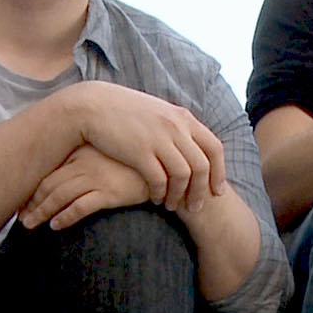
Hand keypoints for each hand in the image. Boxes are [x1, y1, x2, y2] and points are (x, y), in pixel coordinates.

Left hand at [21, 144, 152, 230]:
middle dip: (32, 204)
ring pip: (60, 196)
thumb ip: (87, 160)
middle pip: (49, 184)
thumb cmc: (136, 165)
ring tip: (31, 225)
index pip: (49, 171)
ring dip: (41, 213)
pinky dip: (65, 217)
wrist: (166, 172)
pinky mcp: (110, 193)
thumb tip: (64, 178)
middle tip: (22, 219)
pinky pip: (80, 207)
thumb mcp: (109, 155)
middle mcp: (87, 162)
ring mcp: (98, 177)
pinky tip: (56, 226)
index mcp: (83, 150)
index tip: (24, 204)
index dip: (33, 190)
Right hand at [70, 82, 227, 213]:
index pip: (214, 148)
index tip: (216, 190)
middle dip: (202, 190)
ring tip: (173, 206)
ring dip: (180, 195)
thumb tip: (193, 146)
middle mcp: (176, 127)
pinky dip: (161, 193)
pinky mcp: (139, 151)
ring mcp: (159, 139)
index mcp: (184, 118)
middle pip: (202, 166)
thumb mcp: (159, 113)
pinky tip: (157, 199)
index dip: (219, 172)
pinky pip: (159, 179)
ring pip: (183, 175)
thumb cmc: (126, 112)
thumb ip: (178, 127)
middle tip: (196, 206)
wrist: (93, 105)